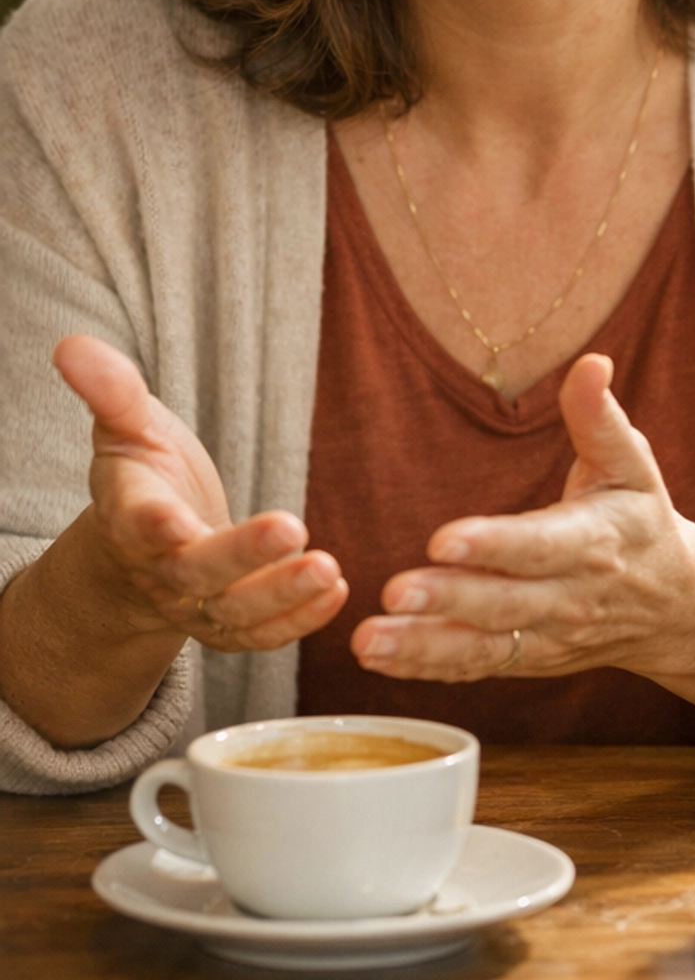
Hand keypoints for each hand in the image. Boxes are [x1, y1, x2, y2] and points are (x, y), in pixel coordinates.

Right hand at [52, 335, 346, 652]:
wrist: (145, 545)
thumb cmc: (143, 474)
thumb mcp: (126, 428)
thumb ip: (111, 392)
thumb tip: (70, 343)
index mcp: (128, 517)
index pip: (137, 526)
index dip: (155, 525)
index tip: (177, 520)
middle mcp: (159, 569)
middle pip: (196, 573)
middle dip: (242, 556)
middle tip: (293, 527)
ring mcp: (194, 604)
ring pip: (233, 613)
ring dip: (282, 597)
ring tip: (330, 570)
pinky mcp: (227, 624)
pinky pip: (259, 636)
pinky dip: (299, 622)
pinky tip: (338, 591)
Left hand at [353, 353, 694, 681]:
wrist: (675, 605)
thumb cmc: (641, 521)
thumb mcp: (633, 465)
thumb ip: (600, 418)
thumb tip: (591, 363)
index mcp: (594, 542)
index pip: (540, 546)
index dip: (494, 545)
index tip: (443, 540)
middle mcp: (571, 597)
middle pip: (505, 604)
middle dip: (448, 600)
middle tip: (393, 590)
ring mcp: (549, 637)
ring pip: (485, 647)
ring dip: (424, 646)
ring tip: (369, 642)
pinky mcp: (529, 661)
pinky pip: (477, 668)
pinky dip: (428, 670)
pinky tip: (380, 661)